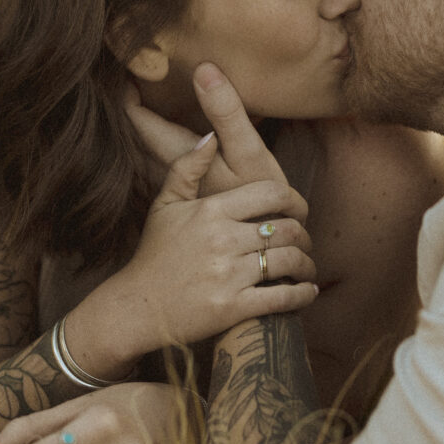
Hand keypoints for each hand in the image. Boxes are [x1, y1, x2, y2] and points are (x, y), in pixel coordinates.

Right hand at [69, 118, 317, 369]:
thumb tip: (212, 136)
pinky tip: (307, 291)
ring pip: (289, 261)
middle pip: (287, 229)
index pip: (272, 194)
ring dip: (306, 264)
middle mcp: (222, 240)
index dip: (295, 201)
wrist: (136, 307)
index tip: (299, 212)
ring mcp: (228, 275)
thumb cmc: (154, 254)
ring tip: (306, 266)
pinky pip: (282, 297)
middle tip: (305, 242)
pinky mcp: (233, 307)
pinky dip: (302, 294)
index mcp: (210, 211)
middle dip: (304, 236)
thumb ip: (187, 168)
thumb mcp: (164, 206)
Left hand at [126, 61, 287, 194]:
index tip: (131, 68)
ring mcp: (175, 190)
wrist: (267, 242)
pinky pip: (156, 169)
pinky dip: (152, 150)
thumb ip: (225, 112)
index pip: (138, 119)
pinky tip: (164, 143)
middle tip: (132, 83)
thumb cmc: (260, 198)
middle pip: (133, 138)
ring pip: (141, 156)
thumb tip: (202, 69)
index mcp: (178, 157)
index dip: (129, 92)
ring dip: (139, 134)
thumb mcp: (250, 151)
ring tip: (142, 109)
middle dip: (130, 111)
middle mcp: (167, 175)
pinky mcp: (186, 201)